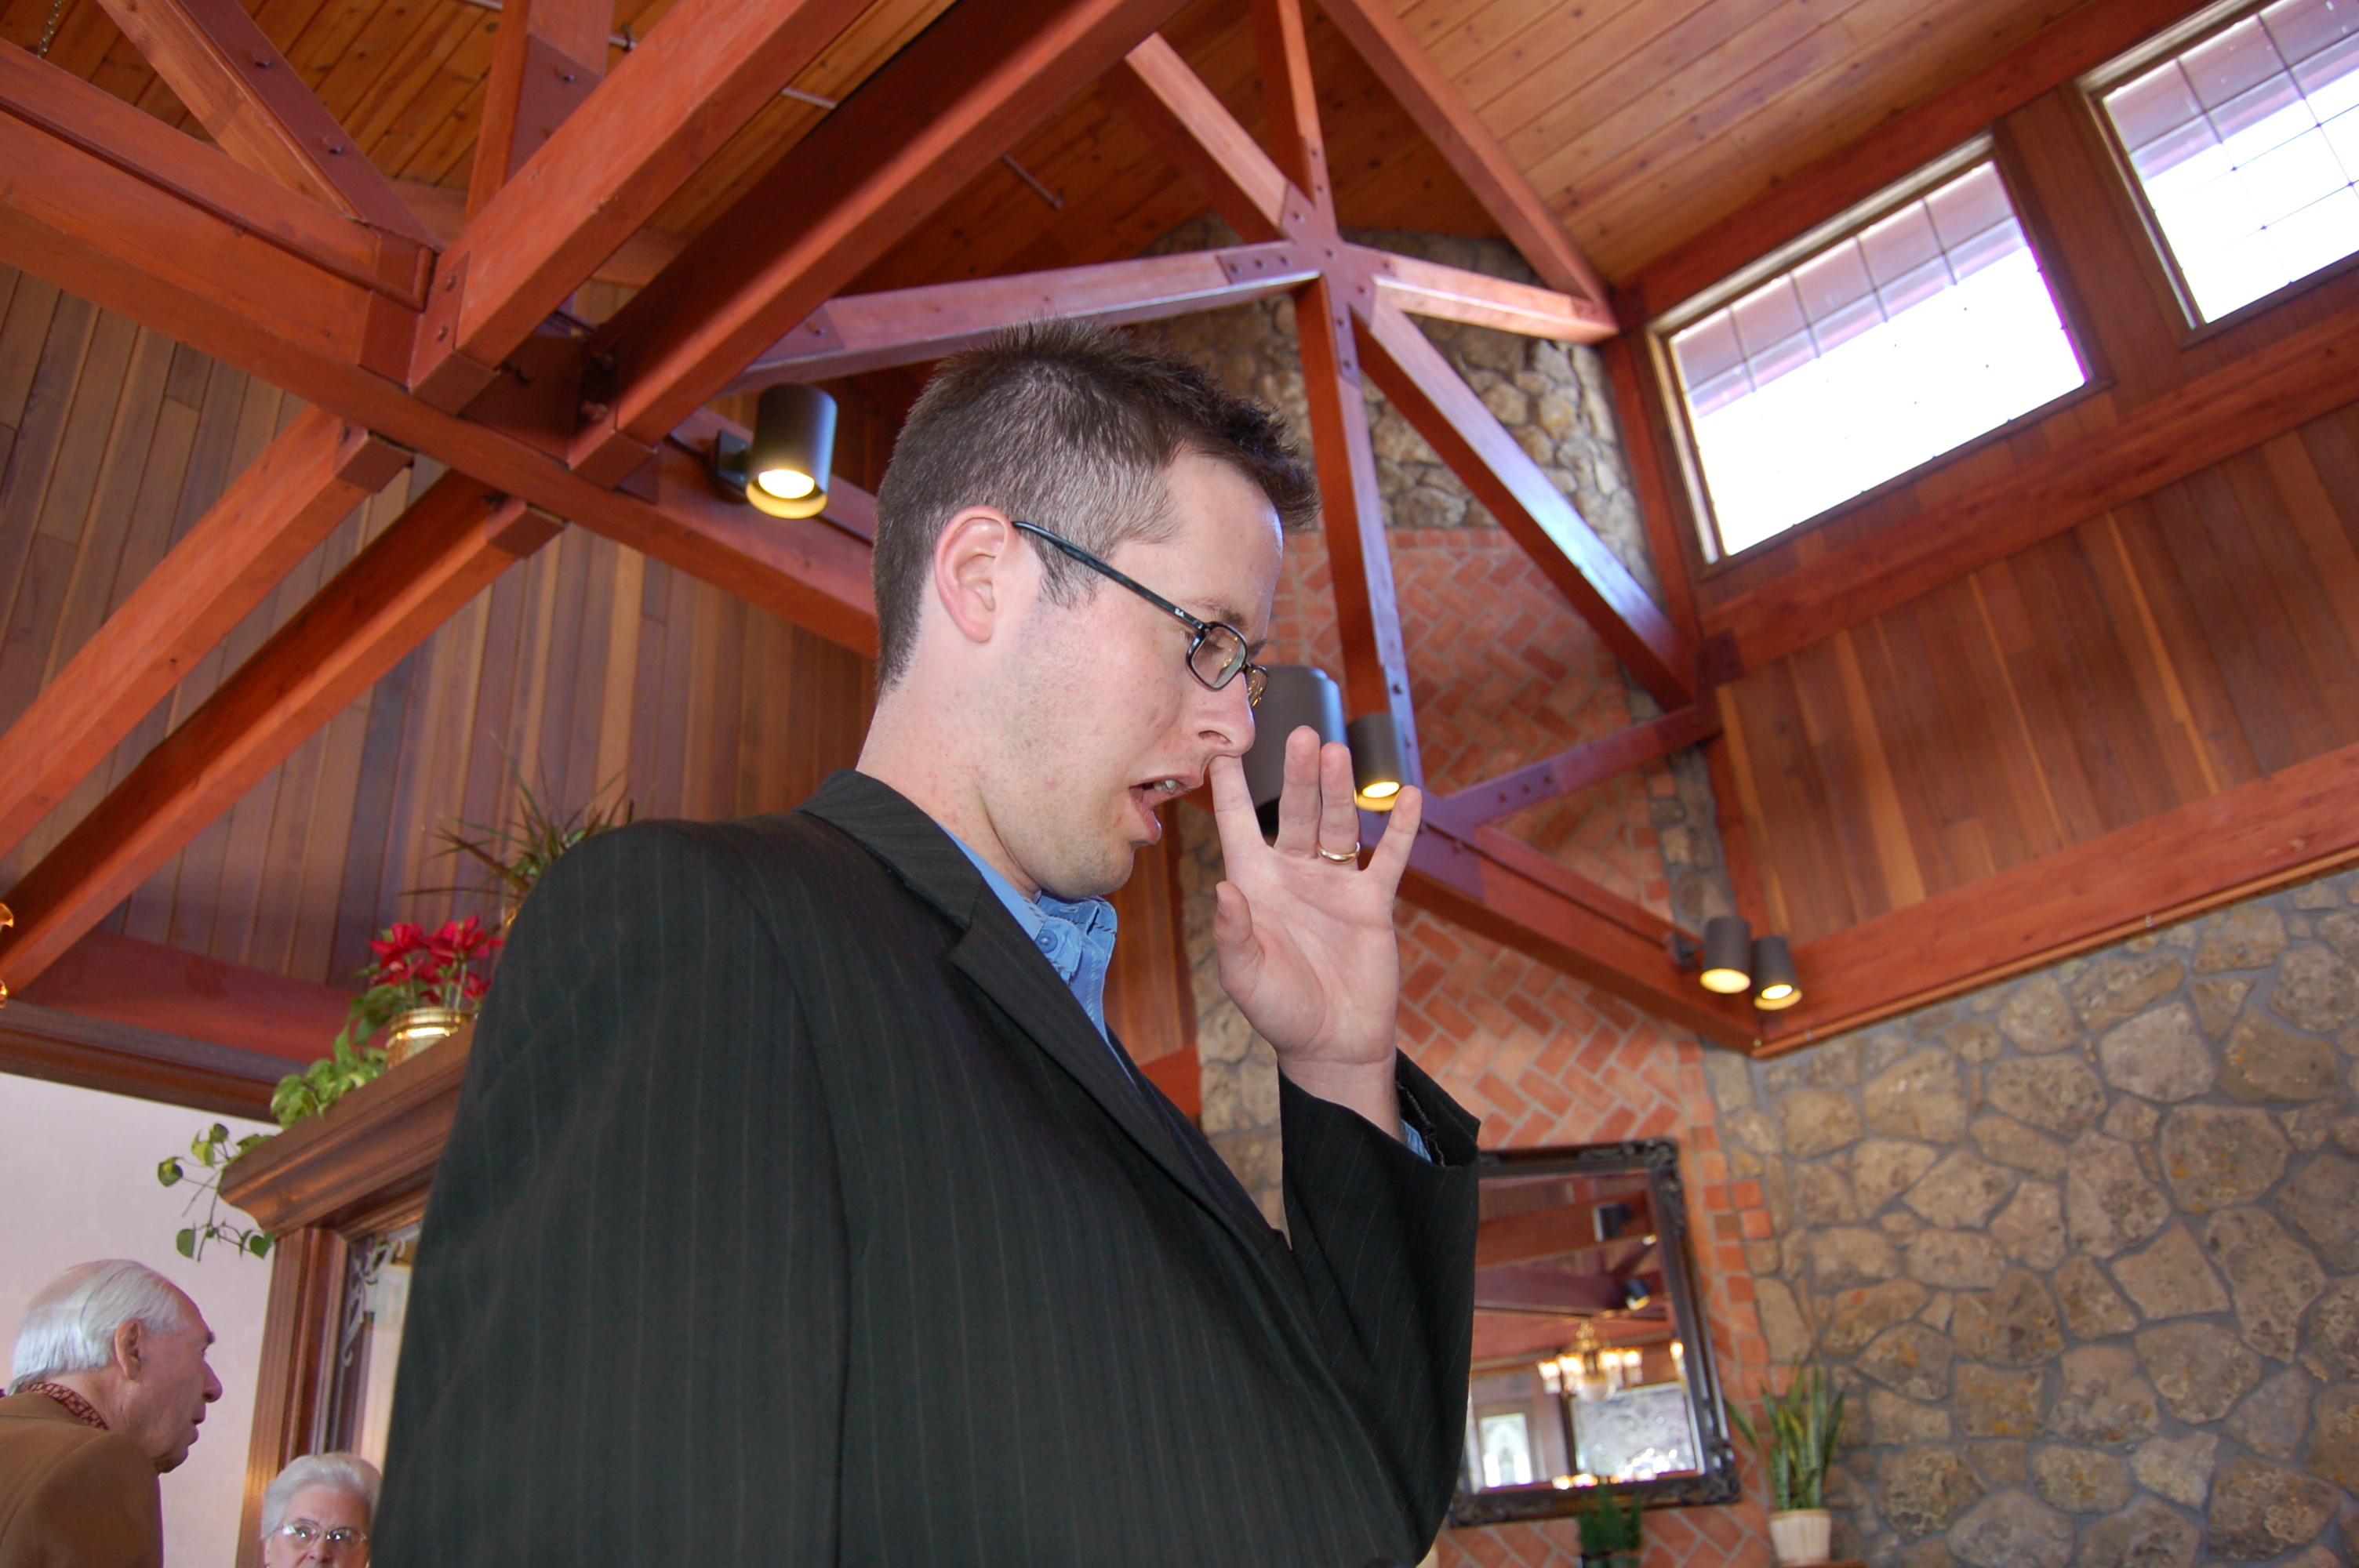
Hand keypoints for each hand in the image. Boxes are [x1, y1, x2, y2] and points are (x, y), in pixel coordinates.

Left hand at [1208, 725, 1422, 1135]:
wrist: (1333, 1045)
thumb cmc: (1280, 1012)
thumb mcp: (1246, 977)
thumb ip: (1234, 933)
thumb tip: (1224, 887)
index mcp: (1255, 885)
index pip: (1238, 824)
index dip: (1231, 787)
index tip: (1224, 746)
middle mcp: (1293, 875)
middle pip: (1294, 812)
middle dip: (1298, 775)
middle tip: (1302, 734)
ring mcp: (1334, 885)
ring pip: (1337, 824)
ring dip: (1339, 790)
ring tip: (1340, 752)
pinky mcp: (1372, 903)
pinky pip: (1388, 858)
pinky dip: (1400, 829)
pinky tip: (1408, 796)